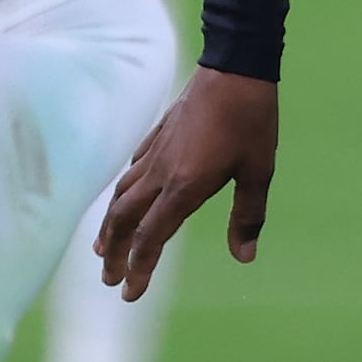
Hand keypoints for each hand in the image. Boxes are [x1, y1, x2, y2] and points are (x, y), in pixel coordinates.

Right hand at [99, 68, 281, 296]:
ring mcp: (156, 152)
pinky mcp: (159, 135)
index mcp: (184, 187)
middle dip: (115, 252)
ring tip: (102, 248)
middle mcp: (161, 173)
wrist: (236, 68)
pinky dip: (123, 192)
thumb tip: (245, 256)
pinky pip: (132, 170)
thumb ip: (248, 216)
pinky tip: (124, 197)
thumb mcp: (259, 172)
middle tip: (109, 278)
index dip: (139, 267)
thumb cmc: (252, 121)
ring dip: (110, 225)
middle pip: (125, 220)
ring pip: (122, 195)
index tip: (130, 293)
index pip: (151, 237)